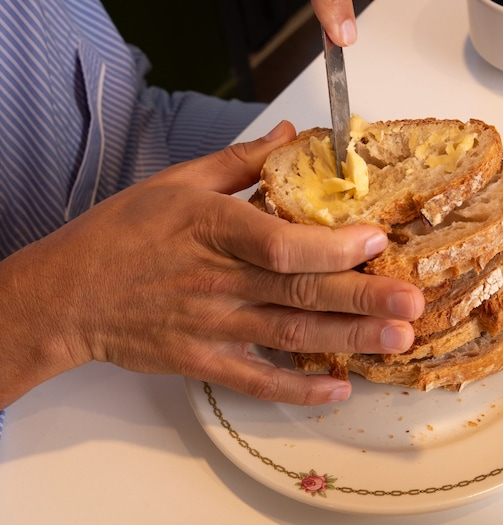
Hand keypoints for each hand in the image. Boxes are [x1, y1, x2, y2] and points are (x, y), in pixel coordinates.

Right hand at [0, 122, 422, 407]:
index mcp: (210, 228)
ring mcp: (210, 325)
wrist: (68, 295)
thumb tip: (290, 135)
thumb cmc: (120, 235)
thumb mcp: (175, 183)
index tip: (376, 241)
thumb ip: (238, 163)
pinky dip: (298, 388)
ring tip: (397, 340)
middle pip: (299, 290)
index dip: (332, 247)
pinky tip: (339, 389)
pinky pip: (257, 379)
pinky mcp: (203, 361)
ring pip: (289, 334)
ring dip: (347, 339)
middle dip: (361, 298)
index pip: (280, 242)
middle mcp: (215, 280)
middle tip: (412, 302)